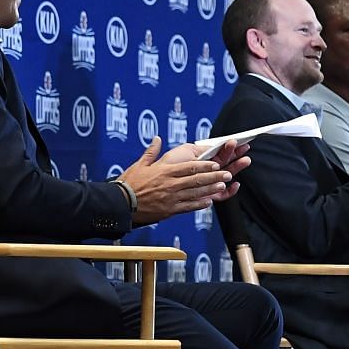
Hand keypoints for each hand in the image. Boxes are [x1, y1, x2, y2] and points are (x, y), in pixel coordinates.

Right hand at [118, 137, 233, 225]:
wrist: (120, 204)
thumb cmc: (129, 184)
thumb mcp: (140, 165)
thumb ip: (151, 151)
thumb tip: (157, 139)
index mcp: (164, 172)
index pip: (189, 167)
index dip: (205, 165)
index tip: (216, 163)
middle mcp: (170, 184)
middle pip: (197, 179)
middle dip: (214, 176)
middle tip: (228, 173)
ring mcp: (171, 198)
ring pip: (196, 193)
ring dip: (211, 189)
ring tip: (223, 185)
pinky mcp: (170, 210)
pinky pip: (188, 207)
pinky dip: (200, 204)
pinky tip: (209, 201)